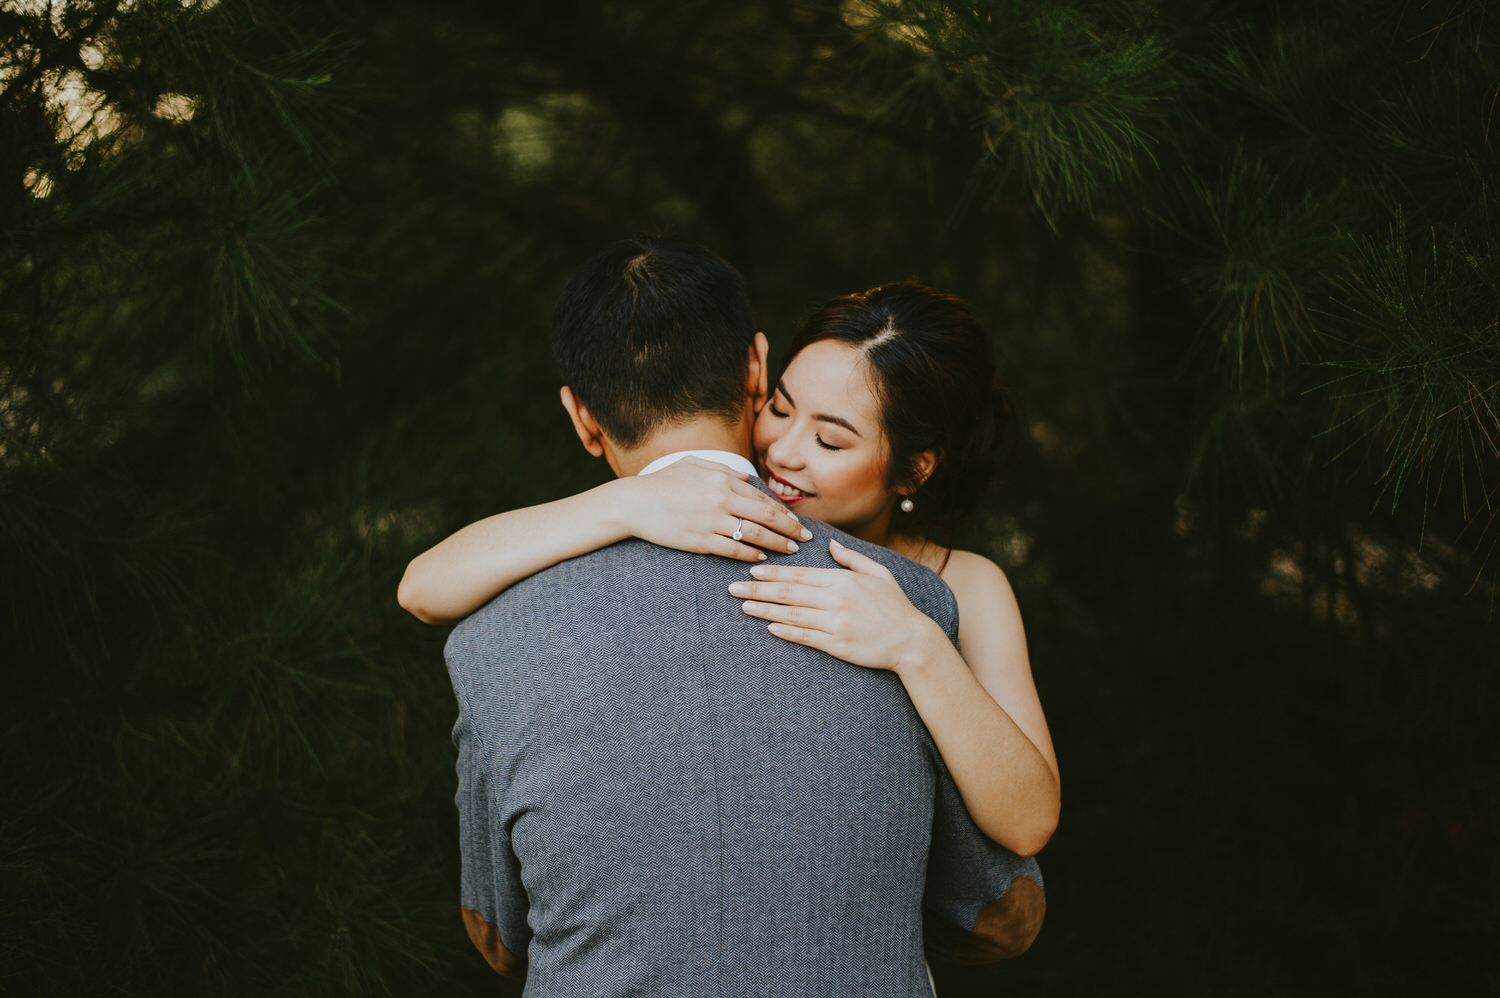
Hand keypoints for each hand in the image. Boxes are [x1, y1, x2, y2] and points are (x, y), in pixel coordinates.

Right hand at [615, 457, 811, 561]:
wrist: (633, 503)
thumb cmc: (662, 482)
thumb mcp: (693, 464)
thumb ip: (724, 470)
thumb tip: (748, 479)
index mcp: (722, 479)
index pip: (762, 498)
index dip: (783, 512)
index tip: (796, 521)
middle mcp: (720, 499)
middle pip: (766, 517)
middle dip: (790, 529)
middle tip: (804, 539)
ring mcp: (711, 521)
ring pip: (754, 535)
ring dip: (776, 544)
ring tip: (790, 551)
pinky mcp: (699, 540)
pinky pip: (732, 550)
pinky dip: (750, 556)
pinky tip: (760, 559)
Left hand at [728, 539, 947, 672]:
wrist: (912, 641)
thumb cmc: (895, 606)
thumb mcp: (879, 573)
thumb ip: (852, 558)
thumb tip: (830, 544)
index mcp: (843, 580)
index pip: (801, 573)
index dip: (774, 572)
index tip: (753, 571)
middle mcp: (836, 599)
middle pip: (789, 592)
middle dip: (758, 589)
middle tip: (733, 588)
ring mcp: (835, 623)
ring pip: (792, 614)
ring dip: (765, 610)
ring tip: (744, 606)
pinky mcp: (837, 645)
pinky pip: (806, 636)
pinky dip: (786, 631)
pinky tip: (769, 628)